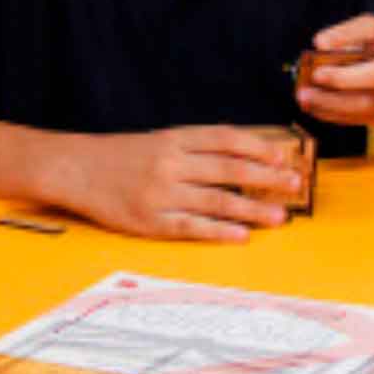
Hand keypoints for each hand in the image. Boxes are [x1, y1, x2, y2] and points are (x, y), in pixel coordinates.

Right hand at [61, 126, 302, 241]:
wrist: (77, 170)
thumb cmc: (127, 155)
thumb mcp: (164, 139)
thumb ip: (201, 146)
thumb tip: (249, 156)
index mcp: (177, 139)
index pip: (226, 139)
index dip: (258, 147)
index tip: (284, 156)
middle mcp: (171, 163)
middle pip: (229, 170)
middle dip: (267, 178)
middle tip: (295, 184)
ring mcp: (160, 194)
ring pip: (216, 201)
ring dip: (252, 210)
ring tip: (280, 217)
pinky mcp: (149, 221)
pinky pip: (191, 227)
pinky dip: (219, 231)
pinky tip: (241, 235)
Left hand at [296, 15, 373, 128]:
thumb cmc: (373, 56)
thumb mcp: (362, 39)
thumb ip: (342, 41)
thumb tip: (321, 48)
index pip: (372, 29)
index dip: (345, 35)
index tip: (319, 42)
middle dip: (344, 78)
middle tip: (316, 76)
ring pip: (367, 103)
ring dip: (332, 101)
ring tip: (305, 96)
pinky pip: (356, 117)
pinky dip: (331, 113)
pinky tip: (313, 106)